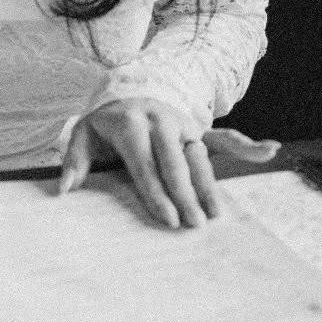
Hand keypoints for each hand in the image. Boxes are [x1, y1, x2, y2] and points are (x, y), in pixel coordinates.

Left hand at [60, 97, 228, 229]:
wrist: (129, 96)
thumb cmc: (106, 126)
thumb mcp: (84, 134)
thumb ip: (75, 160)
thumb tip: (66, 190)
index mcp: (130, 124)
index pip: (145, 164)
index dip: (156, 193)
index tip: (168, 218)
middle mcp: (160, 121)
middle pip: (175, 163)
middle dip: (186, 195)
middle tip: (194, 224)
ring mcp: (181, 123)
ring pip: (198, 157)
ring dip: (208, 185)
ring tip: (215, 214)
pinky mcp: (196, 128)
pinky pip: (222, 137)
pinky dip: (241, 146)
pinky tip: (256, 154)